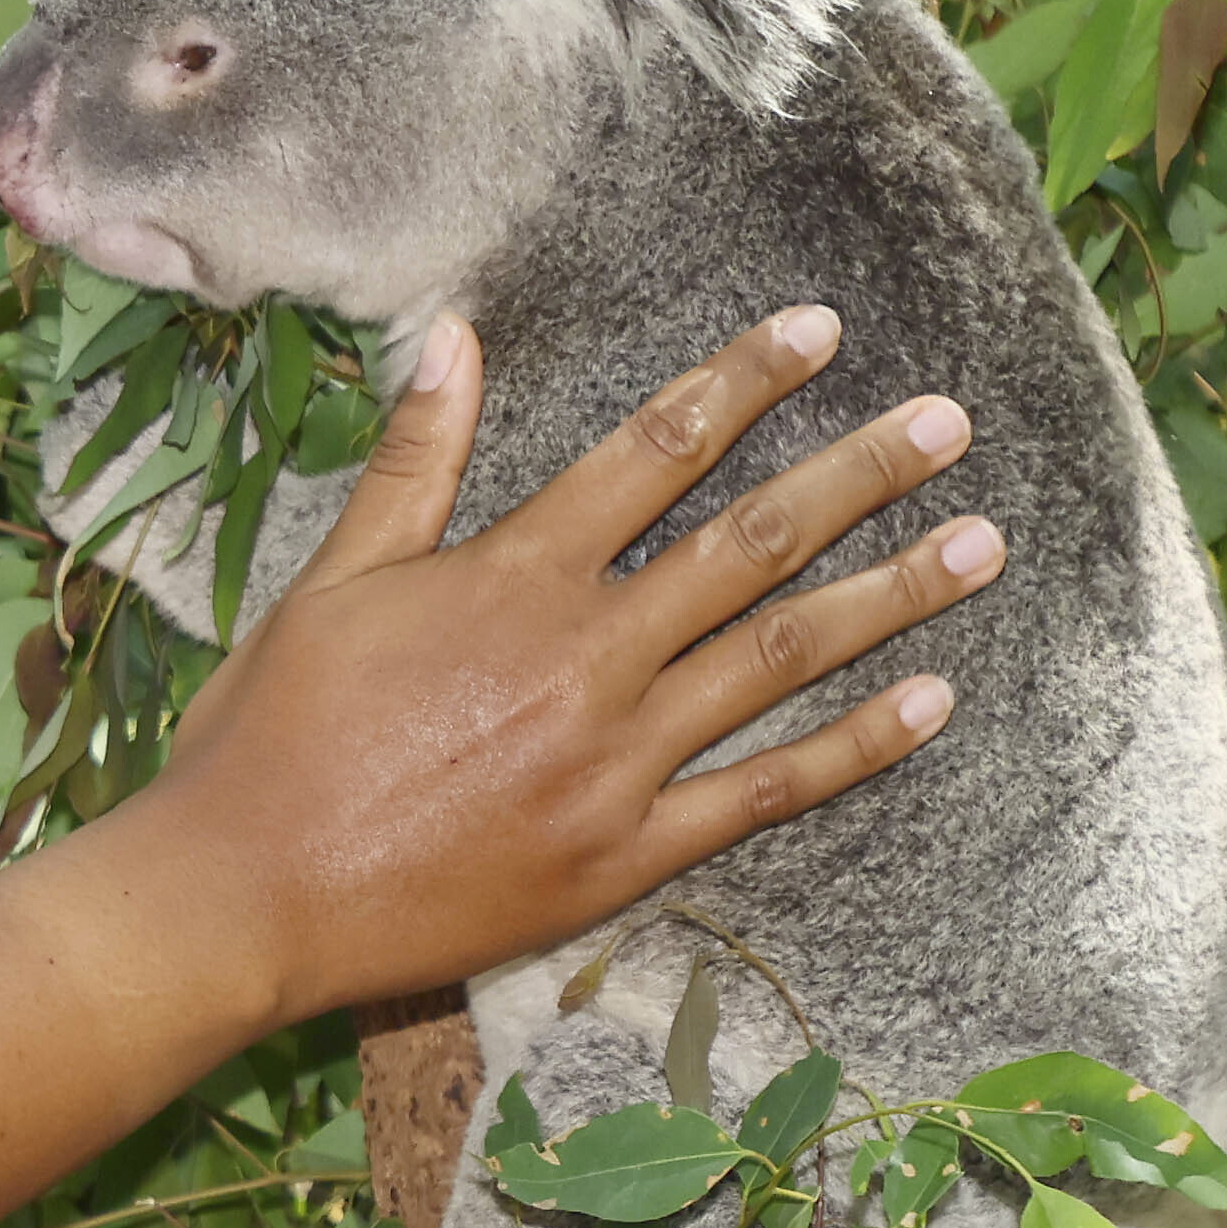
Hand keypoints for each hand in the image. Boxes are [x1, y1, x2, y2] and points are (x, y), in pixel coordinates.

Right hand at [0, 302, 993, 1227]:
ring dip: (889, 595)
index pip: (652, 451)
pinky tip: (929, 703)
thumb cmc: (267, 737)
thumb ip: (412, 464)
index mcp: (509, 578)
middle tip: (950, 422)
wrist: (244, 894)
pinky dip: (852, 748)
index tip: (821, 333)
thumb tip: (455, 340)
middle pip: (750, 544)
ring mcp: (615, 759)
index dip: (742, 382)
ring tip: (982, 545)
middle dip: (859, 475)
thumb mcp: (328, 582)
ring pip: (780, 658)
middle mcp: (583, 656)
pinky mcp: (623, 851)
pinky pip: (763, 792)